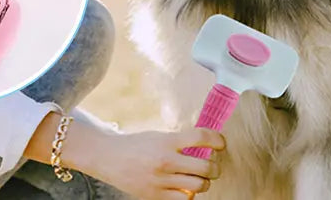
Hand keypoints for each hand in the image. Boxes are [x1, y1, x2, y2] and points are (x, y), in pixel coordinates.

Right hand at [66, 124, 225, 199]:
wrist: (109, 158)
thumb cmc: (136, 144)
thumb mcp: (157, 136)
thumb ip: (179, 141)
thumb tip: (205, 146)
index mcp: (167, 140)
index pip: (200, 137)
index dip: (216, 139)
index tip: (220, 142)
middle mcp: (166, 160)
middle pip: (206, 167)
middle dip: (214, 167)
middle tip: (212, 165)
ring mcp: (162, 180)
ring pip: (199, 186)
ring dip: (204, 182)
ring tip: (198, 177)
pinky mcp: (157, 196)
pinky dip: (189, 195)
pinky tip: (185, 188)